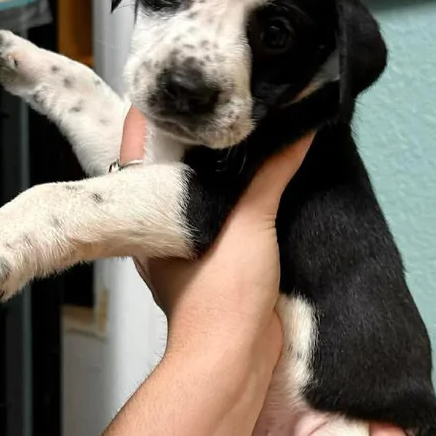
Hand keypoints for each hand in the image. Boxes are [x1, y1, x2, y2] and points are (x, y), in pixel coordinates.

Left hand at [121, 107, 313, 381]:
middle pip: (170, 163)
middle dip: (194, 132)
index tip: (176, 76)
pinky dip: (242, 192)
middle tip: (222, 93)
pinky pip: (227, 214)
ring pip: (200, 190)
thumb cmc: (221, 295)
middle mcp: (165, 224)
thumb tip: (298, 129)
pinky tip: (267, 174)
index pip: (138, 144)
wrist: (235, 359)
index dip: (152, 108)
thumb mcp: (247, 225)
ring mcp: (191, 242)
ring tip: (249, 124)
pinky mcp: (220, 259)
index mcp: (151, 212)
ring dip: (222, 164)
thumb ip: (269, 176)